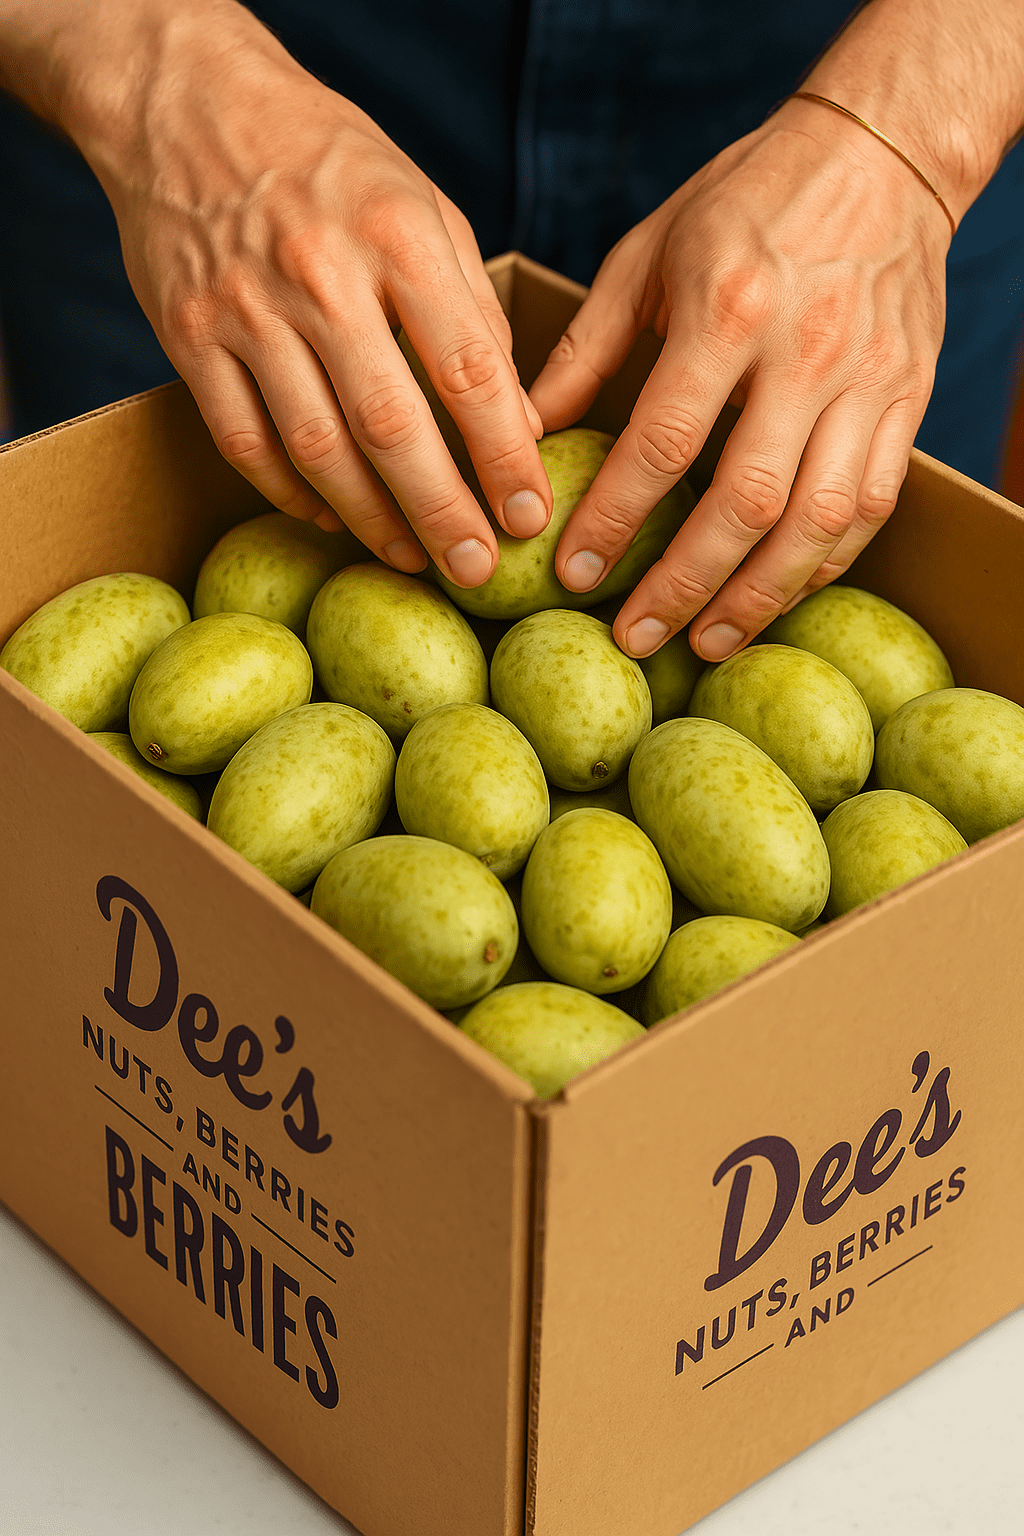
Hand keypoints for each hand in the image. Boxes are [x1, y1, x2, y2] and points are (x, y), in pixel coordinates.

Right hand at [71, 2, 551, 582]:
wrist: (188, 105)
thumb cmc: (328, 162)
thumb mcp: (423, 205)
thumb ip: (472, 309)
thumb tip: (516, 418)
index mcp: (398, 236)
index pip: (469, 370)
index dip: (504, 455)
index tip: (530, 515)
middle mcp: (321, 275)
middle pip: (392, 425)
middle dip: (443, 511)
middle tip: (476, 570)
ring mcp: (246, 310)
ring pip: (316, 446)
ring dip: (370, 517)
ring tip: (412, 556)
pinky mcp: (188, 337)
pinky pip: (244, 441)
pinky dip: (290, 492)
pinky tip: (332, 515)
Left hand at [528, 94, 949, 658]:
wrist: (882, 154)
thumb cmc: (747, 200)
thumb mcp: (649, 253)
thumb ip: (585, 349)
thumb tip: (522, 430)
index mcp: (728, 310)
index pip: (664, 441)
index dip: (615, 518)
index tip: (576, 573)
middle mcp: (804, 354)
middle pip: (746, 501)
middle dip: (685, 583)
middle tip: (635, 637)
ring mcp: (867, 383)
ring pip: (819, 520)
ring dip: (759, 597)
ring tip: (706, 643)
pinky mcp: (907, 401)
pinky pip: (871, 505)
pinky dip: (824, 563)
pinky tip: (777, 595)